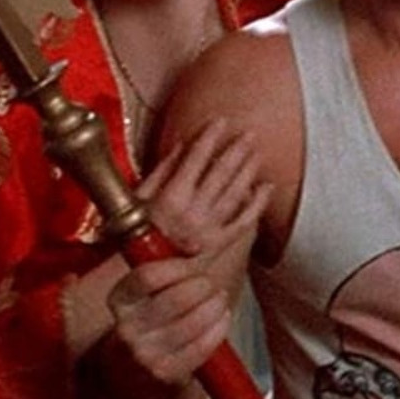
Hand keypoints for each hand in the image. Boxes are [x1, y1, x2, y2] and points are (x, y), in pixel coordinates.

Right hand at [98, 254, 231, 398]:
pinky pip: (201, 347)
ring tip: (220, 299)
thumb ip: (171, 261)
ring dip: (215, 306)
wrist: (139, 376)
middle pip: (175, 299)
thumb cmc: (153, 322)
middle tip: (211, 284)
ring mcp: (144, 354)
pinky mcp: (165, 373)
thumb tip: (196, 243)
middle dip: (203, 286)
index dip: (179, 267)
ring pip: (191, 323)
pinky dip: (218, 329)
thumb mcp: (151, 291)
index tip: (196, 262)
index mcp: (119, 300)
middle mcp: (126, 328)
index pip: (148, 276)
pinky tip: (222, 319)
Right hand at [137, 117, 269, 294]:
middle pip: (220, 173)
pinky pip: (243, 221)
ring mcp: (208, 229)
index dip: (210, 138)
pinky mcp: (218, 245)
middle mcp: (193, 212)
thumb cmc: (133, 237)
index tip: (220, 121)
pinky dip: (256, 204)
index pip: (195, 159)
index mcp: (170, 198)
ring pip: (234, 193)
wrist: (142, 277)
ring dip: (248, 170)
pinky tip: (266, 188)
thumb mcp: (138, 200)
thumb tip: (182, 144)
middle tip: (249, 133)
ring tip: (257, 152)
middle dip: (236, 150)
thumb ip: (162, 171)